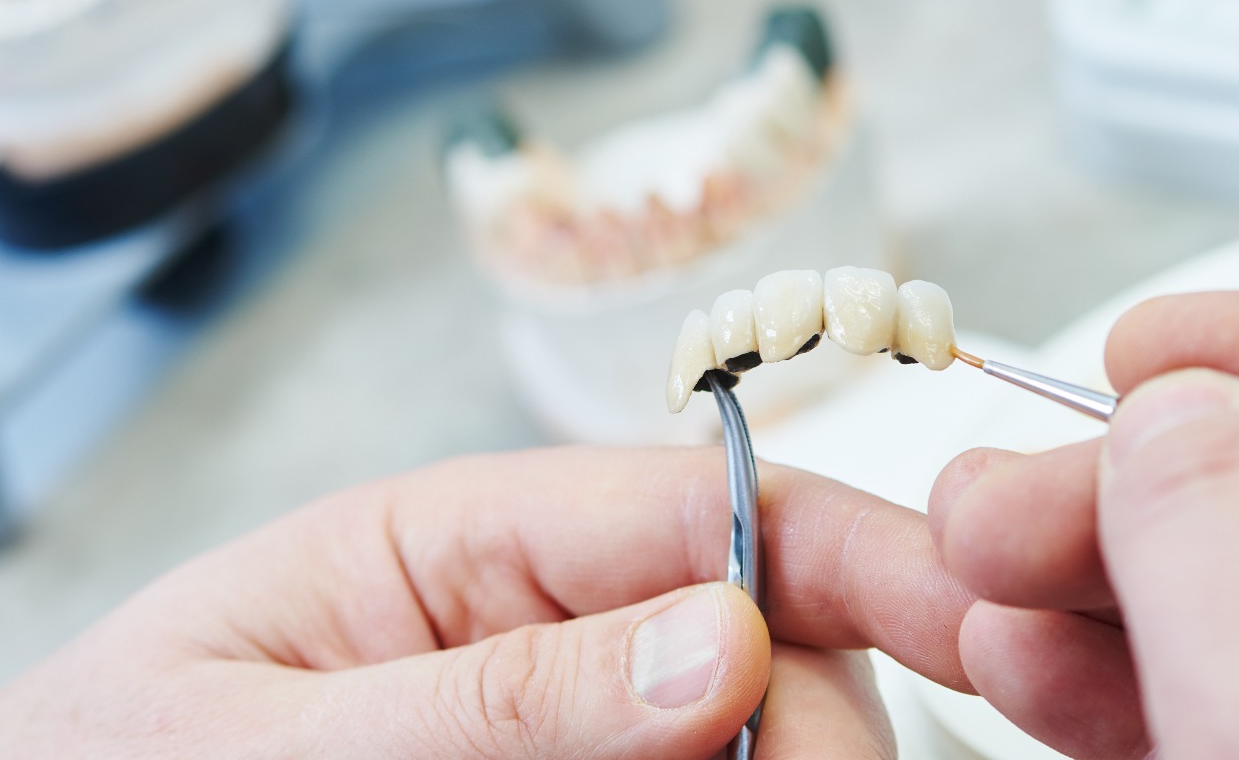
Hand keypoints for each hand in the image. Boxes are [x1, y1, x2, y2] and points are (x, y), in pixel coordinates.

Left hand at [0, 447, 973, 758]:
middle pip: (770, 636)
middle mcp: (543, 627)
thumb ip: (488, 696)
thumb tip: (716, 646)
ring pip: (755, 734)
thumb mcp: (269, 736)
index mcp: (465, 542)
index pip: (707, 504)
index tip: (969, 614)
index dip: (861, 546)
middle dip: (825, 715)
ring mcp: (572, 727)